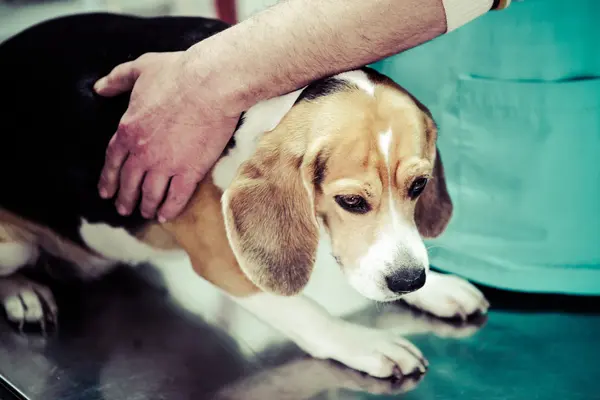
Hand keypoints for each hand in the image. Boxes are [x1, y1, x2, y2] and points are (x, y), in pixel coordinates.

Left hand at [94, 51, 238, 221]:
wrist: (210, 85)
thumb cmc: (178, 73)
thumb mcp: (141, 68)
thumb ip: (117, 78)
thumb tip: (99, 87)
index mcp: (128, 129)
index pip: (112, 161)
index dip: (108, 179)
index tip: (105, 192)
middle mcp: (142, 153)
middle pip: (129, 183)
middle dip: (125, 199)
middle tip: (124, 209)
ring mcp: (166, 165)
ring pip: (151, 194)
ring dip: (146, 206)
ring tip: (146, 213)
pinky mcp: (190, 171)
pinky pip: (176, 197)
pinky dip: (169, 209)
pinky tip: (165, 216)